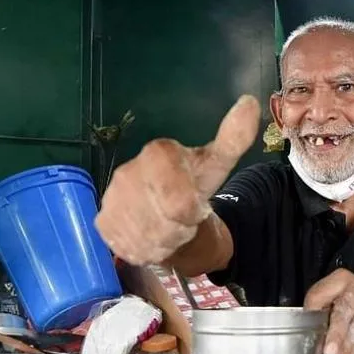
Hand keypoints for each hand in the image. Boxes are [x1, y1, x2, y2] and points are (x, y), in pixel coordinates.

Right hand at [95, 96, 260, 265]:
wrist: (162, 212)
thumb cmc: (191, 187)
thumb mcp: (215, 165)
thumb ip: (234, 138)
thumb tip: (250, 103)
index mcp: (157, 154)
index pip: (181, 203)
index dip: (192, 212)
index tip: (194, 206)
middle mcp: (127, 173)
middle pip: (168, 223)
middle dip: (181, 229)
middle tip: (182, 221)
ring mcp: (112, 198)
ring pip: (150, 240)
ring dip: (167, 241)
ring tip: (168, 229)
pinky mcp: (103, 222)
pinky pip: (132, 247)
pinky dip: (147, 250)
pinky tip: (150, 237)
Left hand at [304, 269, 353, 353]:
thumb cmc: (351, 310)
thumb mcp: (332, 305)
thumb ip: (319, 315)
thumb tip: (307, 336)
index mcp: (340, 279)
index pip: (319, 295)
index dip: (311, 316)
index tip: (306, 333)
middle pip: (343, 311)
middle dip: (334, 336)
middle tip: (327, 353)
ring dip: (342, 350)